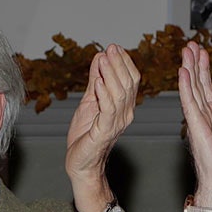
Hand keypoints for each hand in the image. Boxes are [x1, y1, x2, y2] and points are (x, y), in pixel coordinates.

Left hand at [65, 45, 140, 211]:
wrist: (80, 164)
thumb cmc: (85, 136)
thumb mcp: (89, 102)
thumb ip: (95, 81)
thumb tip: (99, 57)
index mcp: (124, 106)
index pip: (131, 80)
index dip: (124, 62)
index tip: (114, 48)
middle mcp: (125, 114)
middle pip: (128, 83)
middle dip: (119, 63)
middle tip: (111, 48)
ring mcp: (117, 123)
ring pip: (120, 93)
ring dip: (111, 74)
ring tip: (104, 59)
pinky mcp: (104, 131)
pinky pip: (108, 109)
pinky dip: (104, 93)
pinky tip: (98, 82)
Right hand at [178, 41, 211, 206]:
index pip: (207, 90)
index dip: (205, 71)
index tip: (202, 53)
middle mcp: (203, 119)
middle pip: (198, 86)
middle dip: (194, 65)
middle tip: (191, 45)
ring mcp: (199, 123)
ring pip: (192, 91)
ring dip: (189, 70)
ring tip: (186, 51)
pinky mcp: (197, 129)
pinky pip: (190, 105)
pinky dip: (186, 88)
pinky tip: (183, 72)